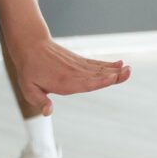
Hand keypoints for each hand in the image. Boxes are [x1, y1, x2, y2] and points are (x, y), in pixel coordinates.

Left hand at [6, 28, 130, 112]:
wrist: (31, 45)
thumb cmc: (28, 70)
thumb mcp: (28, 88)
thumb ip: (39, 101)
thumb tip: (48, 112)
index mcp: (62, 82)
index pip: (84, 83)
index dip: (100, 81)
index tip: (112, 77)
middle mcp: (73, 73)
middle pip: (97, 76)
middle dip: (113, 74)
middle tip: (129, 72)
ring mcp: (77, 66)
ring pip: (99, 69)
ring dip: (115, 69)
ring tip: (129, 69)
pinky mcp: (79, 61)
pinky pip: (96, 64)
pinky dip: (108, 64)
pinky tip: (120, 64)